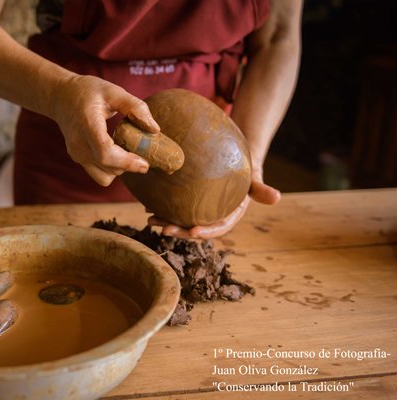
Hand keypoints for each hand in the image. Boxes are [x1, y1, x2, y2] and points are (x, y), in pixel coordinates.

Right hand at [49, 75, 159, 185]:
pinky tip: (117, 152)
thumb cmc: (88, 91)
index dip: (126, 162)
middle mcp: (78, 144)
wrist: (60, 96)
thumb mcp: (113, 91)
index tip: (145, 164)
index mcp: (88, 125)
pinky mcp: (77, 159)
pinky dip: (111, 169)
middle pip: (108, 168)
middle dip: (129, 165)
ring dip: (120, 169)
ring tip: (128, 151)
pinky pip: (99, 174)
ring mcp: (76, 154)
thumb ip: (135, 107)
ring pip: (104, 177)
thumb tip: (154, 129)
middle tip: (145, 154)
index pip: (105, 153)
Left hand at [148, 169, 280, 238]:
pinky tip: (148, 204)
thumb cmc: (247, 167)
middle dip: (178, 231)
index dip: (205, 232)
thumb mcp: (254, 177)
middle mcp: (212, 215)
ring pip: (181, 219)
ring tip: (150, 218)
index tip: (191, 231)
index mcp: (229, 215)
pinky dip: (162, 206)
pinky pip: (175, 207)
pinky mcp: (189, 201)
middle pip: (195, 227)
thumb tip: (278, 197)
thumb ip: (261, 189)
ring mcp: (199, 209)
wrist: (237, 158)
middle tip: (162, 228)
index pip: (218, 228)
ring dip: (166, 221)